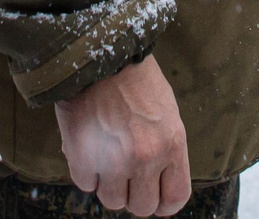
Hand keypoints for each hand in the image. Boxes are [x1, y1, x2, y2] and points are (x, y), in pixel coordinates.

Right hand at [54, 56, 190, 215]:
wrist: (100, 54)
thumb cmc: (136, 81)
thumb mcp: (166, 114)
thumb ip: (166, 152)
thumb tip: (159, 189)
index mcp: (172, 145)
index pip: (175, 198)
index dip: (164, 204)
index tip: (155, 199)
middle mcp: (146, 157)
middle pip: (142, 207)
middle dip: (134, 195)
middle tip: (125, 176)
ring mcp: (114, 160)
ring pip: (112, 201)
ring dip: (108, 184)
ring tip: (105, 157)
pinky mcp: (83, 157)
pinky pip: (86, 185)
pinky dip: (85, 172)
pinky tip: (88, 148)